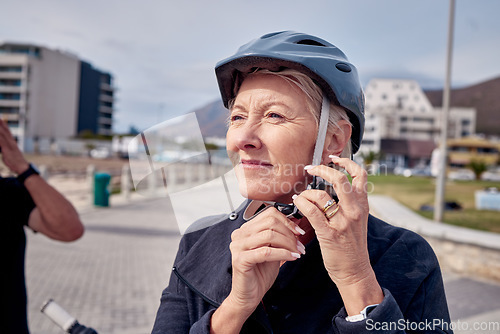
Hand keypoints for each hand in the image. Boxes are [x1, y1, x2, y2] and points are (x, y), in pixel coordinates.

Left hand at [0, 119, 28, 173]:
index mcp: (12, 142)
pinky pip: (1, 141)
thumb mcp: (9, 153)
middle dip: (0, 124)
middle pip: (4, 130)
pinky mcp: (7, 148)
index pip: (7, 131)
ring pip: (2, 134)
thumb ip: (5, 148)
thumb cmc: (15, 161)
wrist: (21, 166)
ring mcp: (9, 145)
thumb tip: (2, 148)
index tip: (1, 119)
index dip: (4, 125)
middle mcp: (11, 142)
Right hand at [226, 207, 303, 315]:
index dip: (287, 221)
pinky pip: (266, 252)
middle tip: (300, 244)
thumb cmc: (260, 273)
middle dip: (289, 233)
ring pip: (269, 235)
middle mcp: (240, 234)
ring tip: (297, 252)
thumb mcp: (272, 249)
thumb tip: (295, 224)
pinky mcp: (240, 259)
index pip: (269, 214)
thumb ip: (279, 236)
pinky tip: (292, 257)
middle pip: (270, 222)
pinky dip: (283, 253)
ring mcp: (238, 246)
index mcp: (246, 229)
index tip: (299, 231)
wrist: (249, 295)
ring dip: (288, 243)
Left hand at [292, 156, 382, 313]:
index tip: (333, 158)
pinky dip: (301, 203)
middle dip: (322, 169)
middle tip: (310, 168)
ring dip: (307, 193)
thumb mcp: (358, 221)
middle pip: (339, 179)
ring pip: (321, 195)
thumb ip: (350, 204)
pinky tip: (297, 202)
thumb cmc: (352, 246)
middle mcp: (354, 211)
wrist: (354, 271)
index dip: (346, 162)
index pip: (360, 175)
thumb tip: (333, 187)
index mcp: (362, 206)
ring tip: (301, 196)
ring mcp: (342, 222)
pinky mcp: (329, 234)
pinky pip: (311, 212)